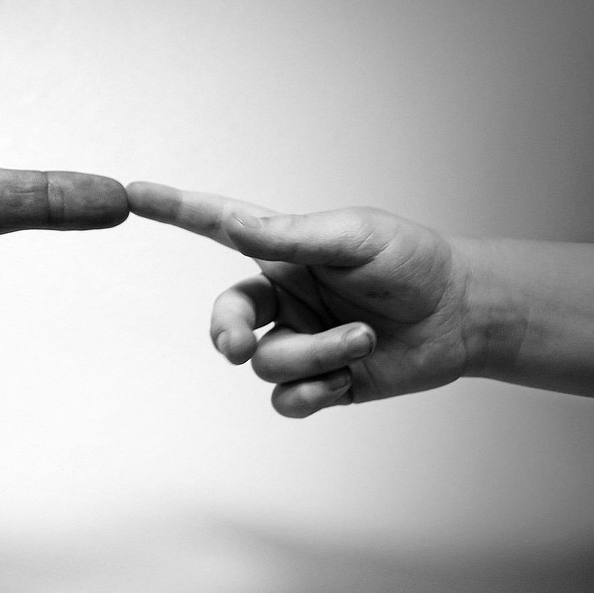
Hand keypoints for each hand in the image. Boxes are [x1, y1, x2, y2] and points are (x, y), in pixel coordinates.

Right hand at [127, 182, 476, 416]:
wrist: (461, 316)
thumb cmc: (412, 261)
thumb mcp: (355, 236)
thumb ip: (292, 235)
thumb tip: (233, 221)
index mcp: (283, 251)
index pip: (216, 228)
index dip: (173, 210)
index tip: (132, 193)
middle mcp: (282, 297)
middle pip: (227, 319)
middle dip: (227, 331)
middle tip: (237, 344)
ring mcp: (299, 341)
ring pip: (267, 363)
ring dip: (315, 353)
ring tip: (362, 337)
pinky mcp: (320, 381)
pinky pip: (287, 400)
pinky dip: (314, 392)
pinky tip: (348, 376)